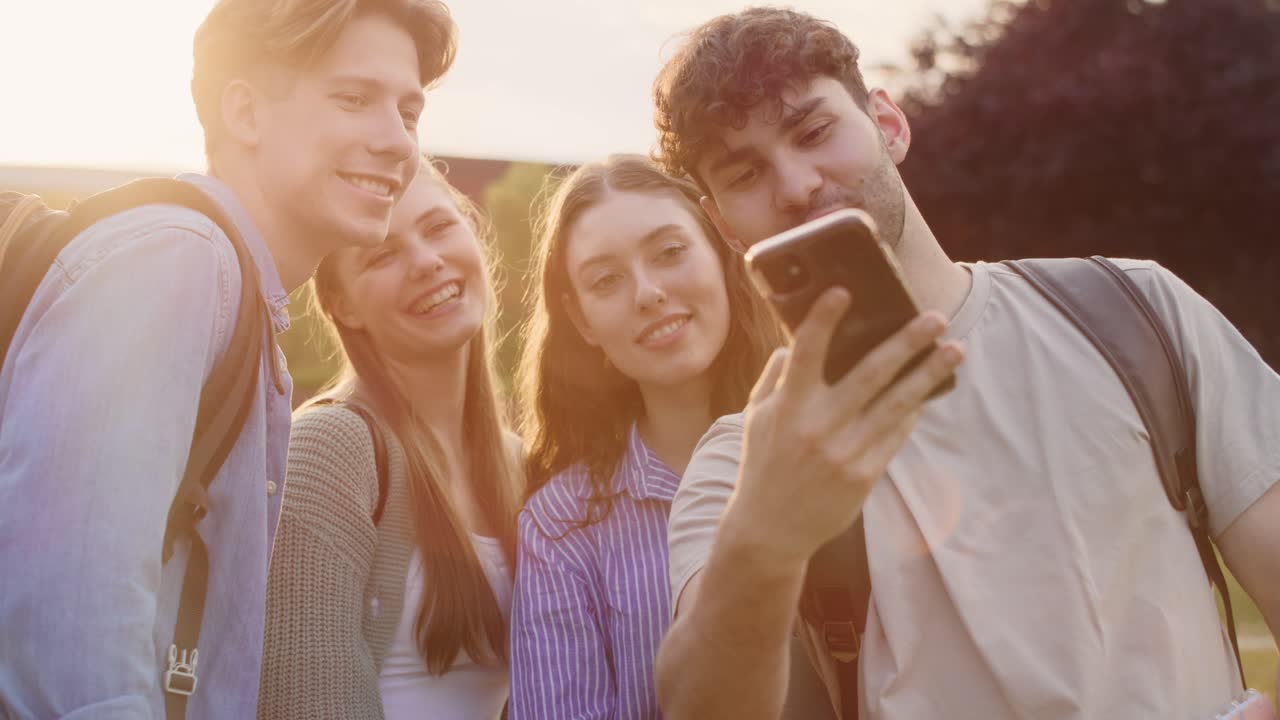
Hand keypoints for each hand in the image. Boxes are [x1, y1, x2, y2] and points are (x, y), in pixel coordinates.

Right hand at [729, 288, 963, 568]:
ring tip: (954, 350)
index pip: (806, 354)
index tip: (842, 291)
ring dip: (927, 374)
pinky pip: (895, 434)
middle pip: (869, 375)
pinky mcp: (864, 475)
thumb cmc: (763, 465)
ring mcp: (845, 452)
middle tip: (935, 318)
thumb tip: (795, 344)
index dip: (823, 321)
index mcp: (787, 406)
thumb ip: (775, 378)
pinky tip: (927, 392)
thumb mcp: (756, 418)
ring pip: (896, 404)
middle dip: (906, 343)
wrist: (771, 528)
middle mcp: (818, 426)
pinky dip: (911, 410)